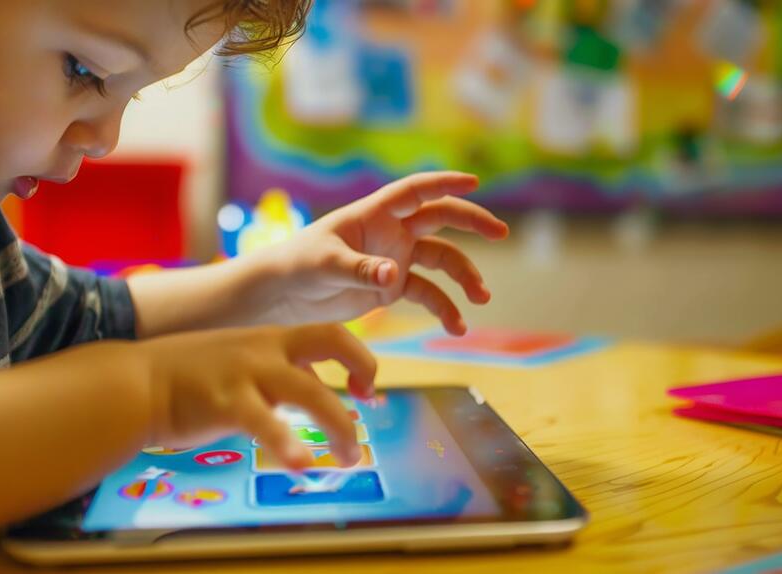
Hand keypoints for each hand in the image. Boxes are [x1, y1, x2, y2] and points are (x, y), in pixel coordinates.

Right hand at [139, 323, 374, 470]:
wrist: (134, 383)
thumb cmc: (185, 377)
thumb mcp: (237, 359)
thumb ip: (274, 369)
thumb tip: (307, 385)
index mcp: (270, 338)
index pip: (329, 332)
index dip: (358, 356)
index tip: (365, 387)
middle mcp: (264, 349)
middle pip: (331, 342)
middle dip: (363, 368)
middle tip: (370, 406)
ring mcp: (247, 373)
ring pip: (312, 393)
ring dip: (340, 426)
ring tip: (348, 457)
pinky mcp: (227, 402)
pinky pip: (268, 425)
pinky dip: (288, 445)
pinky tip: (302, 465)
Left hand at [265, 172, 508, 334]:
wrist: (281, 295)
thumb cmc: (296, 265)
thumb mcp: (324, 266)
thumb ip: (360, 270)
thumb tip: (394, 276)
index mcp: (374, 214)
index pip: (415, 192)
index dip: (444, 183)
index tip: (475, 181)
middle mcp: (390, 232)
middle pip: (440, 219)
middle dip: (472, 223)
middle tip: (501, 232)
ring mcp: (395, 259)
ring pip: (442, 260)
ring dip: (463, 276)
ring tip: (481, 298)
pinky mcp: (391, 289)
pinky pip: (428, 294)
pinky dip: (444, 309)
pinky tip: (455, 327)